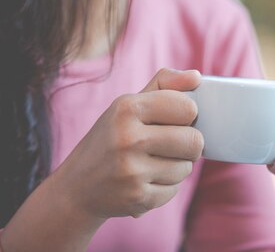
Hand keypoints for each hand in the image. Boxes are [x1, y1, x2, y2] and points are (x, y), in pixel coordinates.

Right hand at [53, 68, 203, 219]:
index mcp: (127, 108)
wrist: (78, 186)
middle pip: (194, 141)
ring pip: (187, 168)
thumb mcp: (128, 105)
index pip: (187, 108)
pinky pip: (175, 190)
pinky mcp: (137, 198)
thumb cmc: (111, 138)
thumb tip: (196, 76)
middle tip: (171, 144)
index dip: (187, 114)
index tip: (175, 119)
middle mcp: (128, 139)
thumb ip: (164, 85)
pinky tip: (146, 180)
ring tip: (153, 163)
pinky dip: (166, 186)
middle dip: (189, 144)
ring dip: (177, 166)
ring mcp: (131, 171)